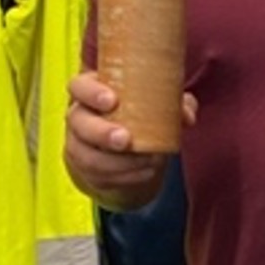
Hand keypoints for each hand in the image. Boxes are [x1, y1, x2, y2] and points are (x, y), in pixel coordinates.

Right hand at [64, 69, 196, 208]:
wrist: (126, 146)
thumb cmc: (136, 112)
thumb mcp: (154, 103)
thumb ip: (174, 102)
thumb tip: (186, 114)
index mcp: (90, 91)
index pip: (78, 86)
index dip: (91, 93)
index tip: (112, 100)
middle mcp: (78, 116)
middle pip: (77, 122)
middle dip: (101, 132)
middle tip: (126, 139)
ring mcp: (78, 144)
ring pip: (86, 155)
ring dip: (116, 162)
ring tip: (147, 160)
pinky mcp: (86, 169)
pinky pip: (99, 176)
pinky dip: (125, 177)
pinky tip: (146, 172)